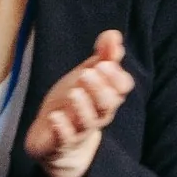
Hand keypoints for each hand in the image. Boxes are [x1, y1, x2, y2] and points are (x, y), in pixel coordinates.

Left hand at [20, 28, 131, 176]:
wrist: (53, 138)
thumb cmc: (73, 103)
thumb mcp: (86, 74)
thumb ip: (102, 55)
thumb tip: (114, 35)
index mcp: (106, 96)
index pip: (122, 88)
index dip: (116, 77)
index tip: (105, 63)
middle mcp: (98, 113)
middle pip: (108, 104)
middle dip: (100, 89)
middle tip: (87, 74)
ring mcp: (81, 129)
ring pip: (89, 121)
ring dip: (83, 106)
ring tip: (74, 92)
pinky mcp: (62, 142)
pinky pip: (66, 138)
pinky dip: (62, 128)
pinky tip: (55, 117)